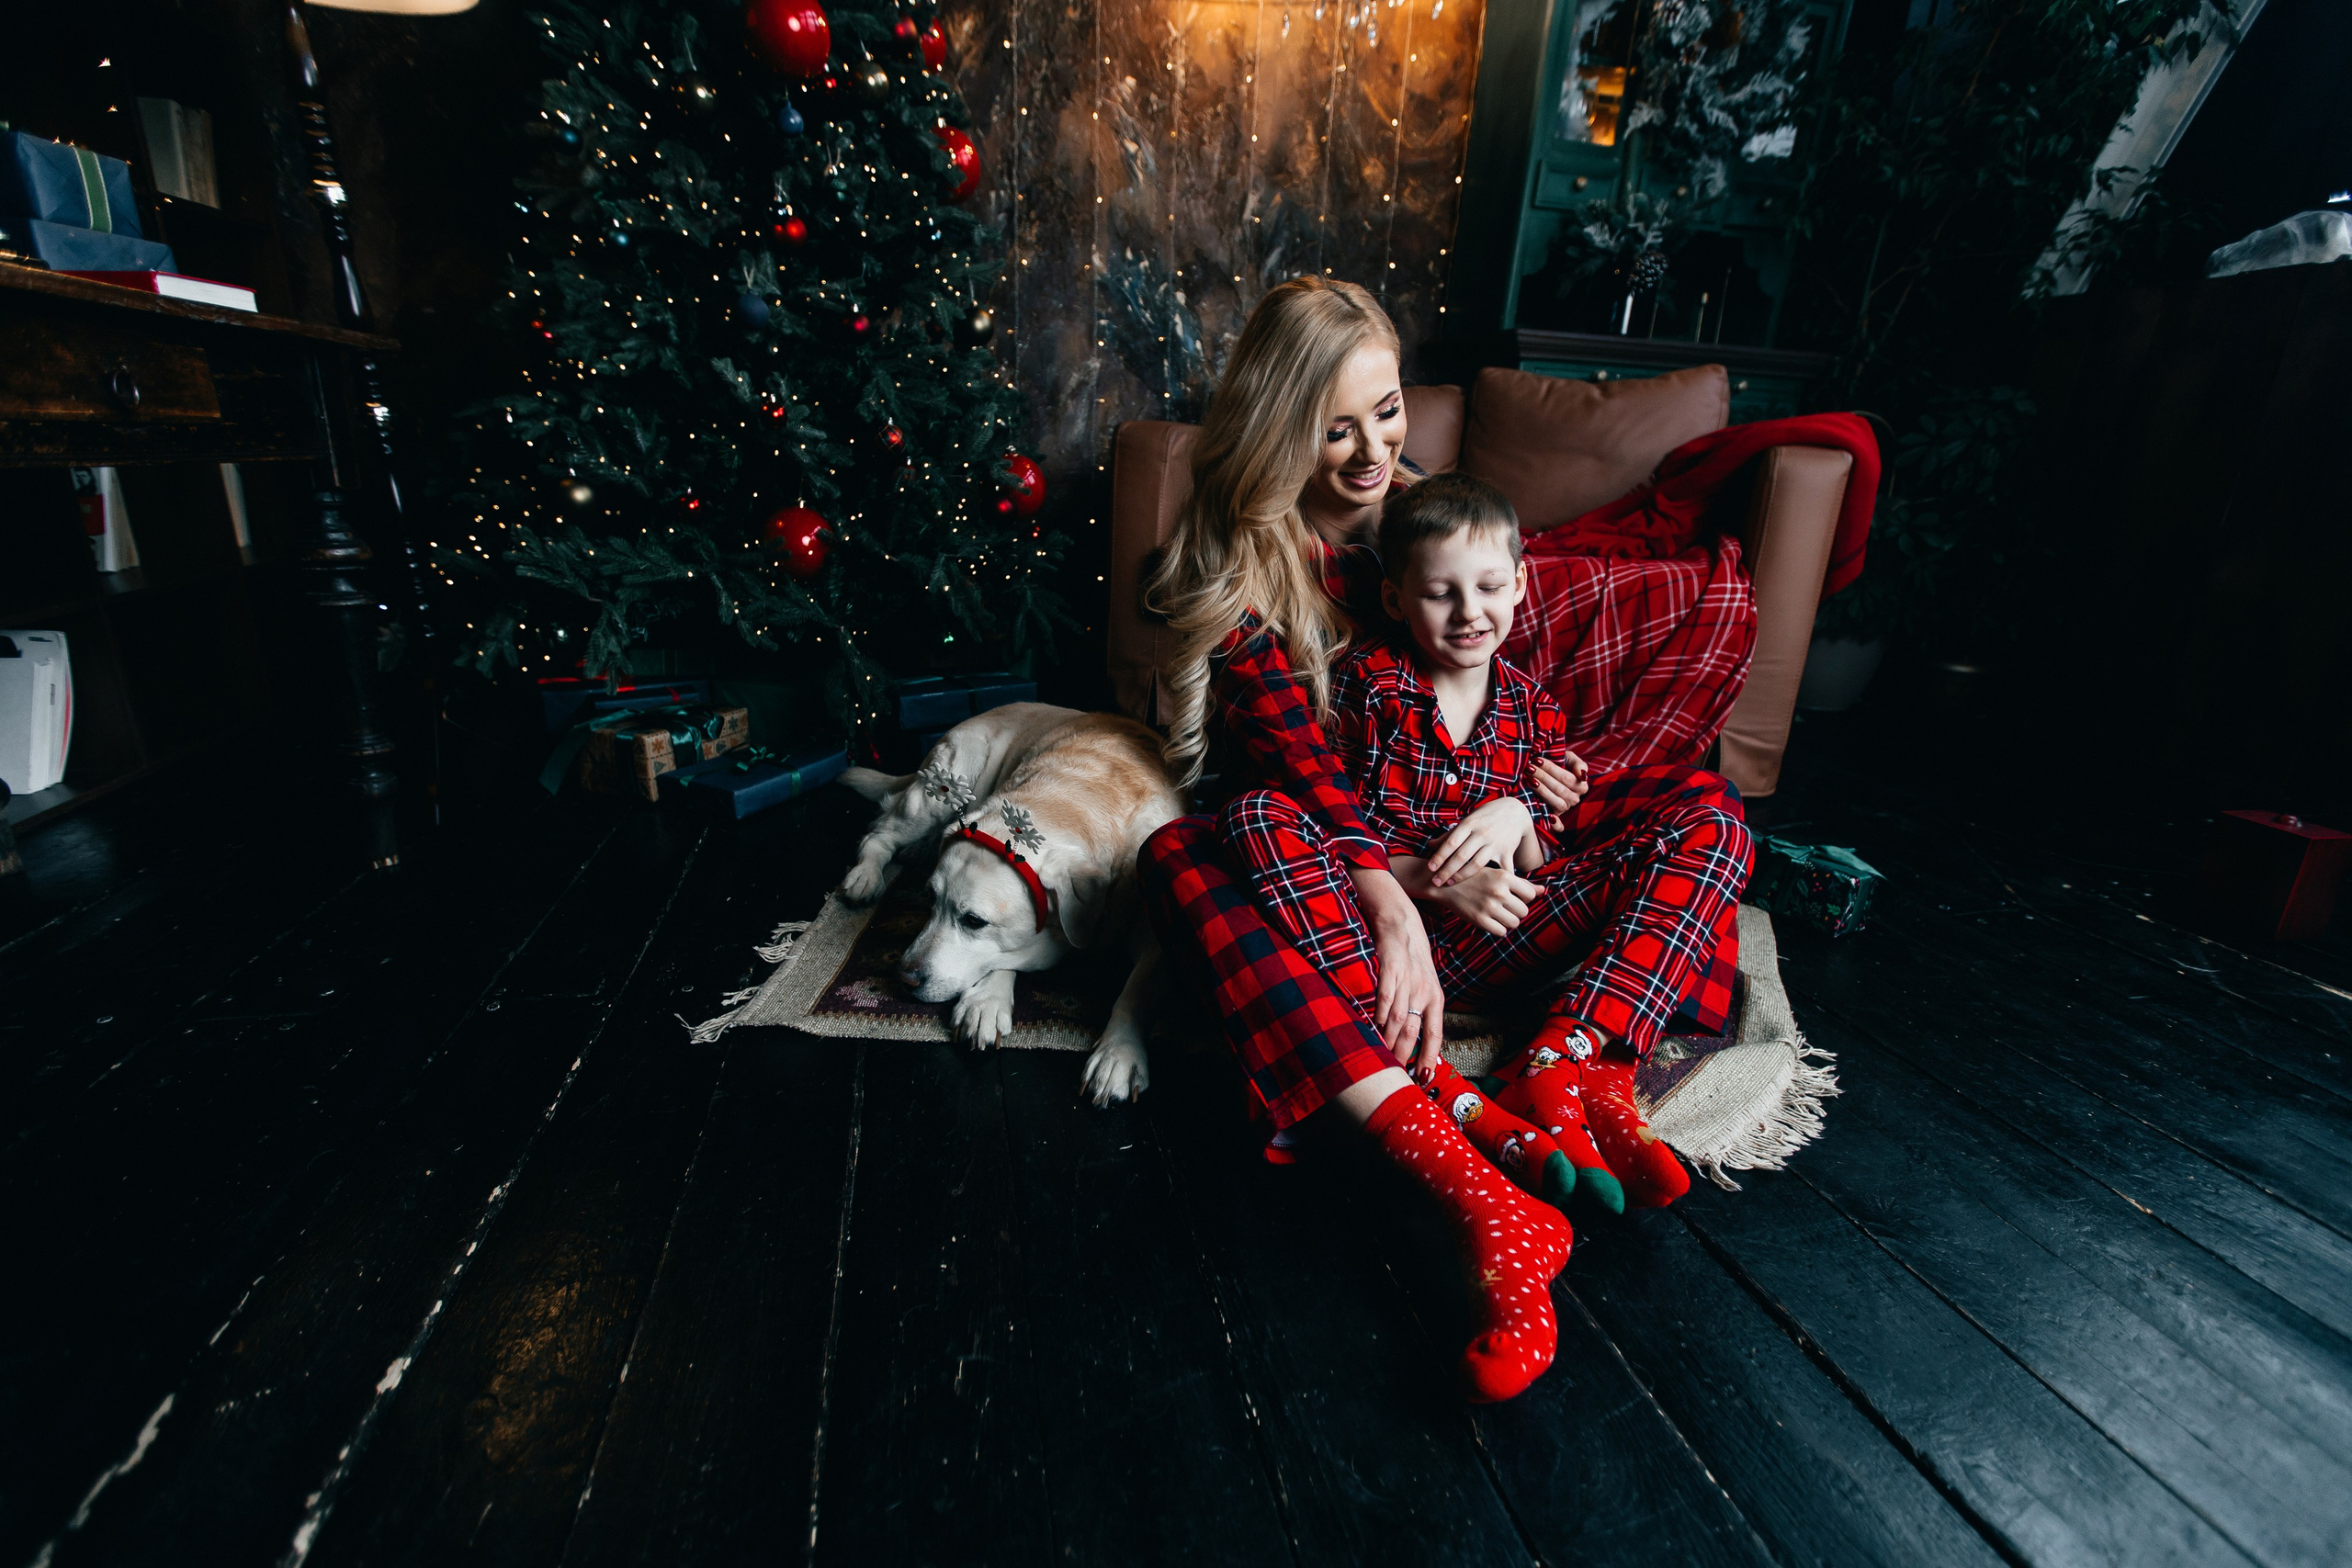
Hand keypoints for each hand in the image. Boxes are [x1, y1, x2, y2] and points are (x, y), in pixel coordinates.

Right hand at [1349, 865, 1445, 1076]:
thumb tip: (1412, 1044)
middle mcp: (1426, 991)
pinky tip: (1374, 1025)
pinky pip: (1387, 994)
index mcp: (1436, 998)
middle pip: (1415, 1032)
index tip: (1422, 1078)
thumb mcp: (1424, 986)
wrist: (1402, 921)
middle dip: (1404, 1056)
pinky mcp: (1392, 966)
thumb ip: (1420, 1013)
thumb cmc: (1412, 958)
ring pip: (1400, 1018)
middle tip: (1394, 1074)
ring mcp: (1409, 979)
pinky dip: (1380, 1011)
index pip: (1435, 1035)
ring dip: (1390, 1039)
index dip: (1429, 1058)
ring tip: (1381, 1056)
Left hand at [1425, 796, 1533, 887]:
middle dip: (1446, 870)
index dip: (1439, 856)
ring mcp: (1495, 843)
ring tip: (1449, 884)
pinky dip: (1496, 880)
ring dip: (1462, 876)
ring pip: (1477, 864)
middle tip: (1435, 882)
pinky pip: (1501, 868)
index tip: (1430, 869)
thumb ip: (1450, 835)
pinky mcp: (1507, 852)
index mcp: (1469, 824)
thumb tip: (1430, 846)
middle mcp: (1482, 833)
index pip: (1451, 842)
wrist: (1514, 812)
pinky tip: (1486, 891)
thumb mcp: (1467, 821)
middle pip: (1461, 856)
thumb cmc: (1484, 818)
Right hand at [1427, 865, 1544, 937]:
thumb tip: (1543, 891)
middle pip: (1524, 911)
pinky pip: (1500, 932)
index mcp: (1505, 877)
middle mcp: (1499, 891)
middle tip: (1505, 907)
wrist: (1444, 883)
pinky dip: (1498, 928)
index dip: (1524, 898)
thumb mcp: (1497, 874)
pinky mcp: (1479, 919)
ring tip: (1498, 914)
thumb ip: (1521, 883)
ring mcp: (1488, 906)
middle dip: (1516, 911)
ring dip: (1508, 921)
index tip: (1514, 897)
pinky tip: (1490, 920)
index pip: (1530, 895)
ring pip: (1514, 923)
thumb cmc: (1474, 877)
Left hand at [1528, 754, 1590, 814]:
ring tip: (1530, 779)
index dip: (1551, 769)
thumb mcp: (1570, 759)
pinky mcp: (1555, 814)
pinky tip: (1543, 812)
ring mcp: (1565, 808)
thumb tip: (1583, 775)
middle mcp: (1575, 799)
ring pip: (1555, 801)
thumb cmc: (1560, 764)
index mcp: (1581, 786)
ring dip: (1541, 790)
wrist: (1547, 774)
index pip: (1566, 778)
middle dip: (1543, 777)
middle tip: (1529, 768)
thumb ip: (1578, 764)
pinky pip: (1553, 818)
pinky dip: (1550, 817)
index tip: (1537, 760)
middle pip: (1559, 788)